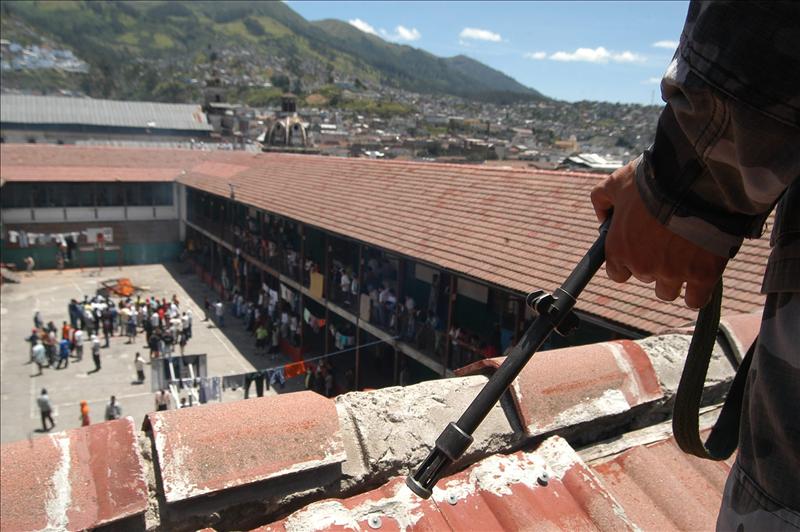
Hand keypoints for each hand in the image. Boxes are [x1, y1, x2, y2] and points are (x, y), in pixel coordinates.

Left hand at [590, 160, 726, 308]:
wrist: (696, 180)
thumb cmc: (653, 180)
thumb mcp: (617, 182)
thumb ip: (602, 199)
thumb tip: (602, 217)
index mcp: (620, 249)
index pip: (617, 273)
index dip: (627, 263)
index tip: (638, 251)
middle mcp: (643, 266)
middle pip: (645, 277)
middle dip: (654, 263)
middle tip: (667, 242)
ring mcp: (673, 273)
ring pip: (667, 291)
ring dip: (674, 278)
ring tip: (685, 256)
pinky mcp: (702, 275)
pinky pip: (696, 300)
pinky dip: (698, 293)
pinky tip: (701, 278)